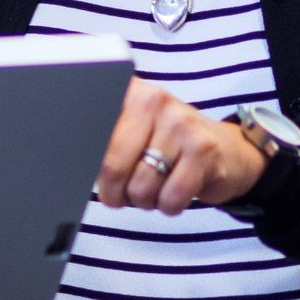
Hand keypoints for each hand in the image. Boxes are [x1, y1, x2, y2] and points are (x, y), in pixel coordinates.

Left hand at [96, 77, 266, 215]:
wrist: (227, 150)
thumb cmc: (168, 145)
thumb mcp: (133, 131)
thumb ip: (104, 142)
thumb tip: (71, 166)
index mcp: (129, 93)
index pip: (90, 133)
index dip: (87, 165)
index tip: (91, 175)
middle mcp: (153, 100)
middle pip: (111, 165)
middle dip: (113, 193)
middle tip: (120, 195)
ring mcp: (180, 123)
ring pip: (141, 187)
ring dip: (143, 201)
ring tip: (153, 188)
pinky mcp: (203, 150)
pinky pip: (170, 198)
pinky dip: (168, 206)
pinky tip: (174, 192)